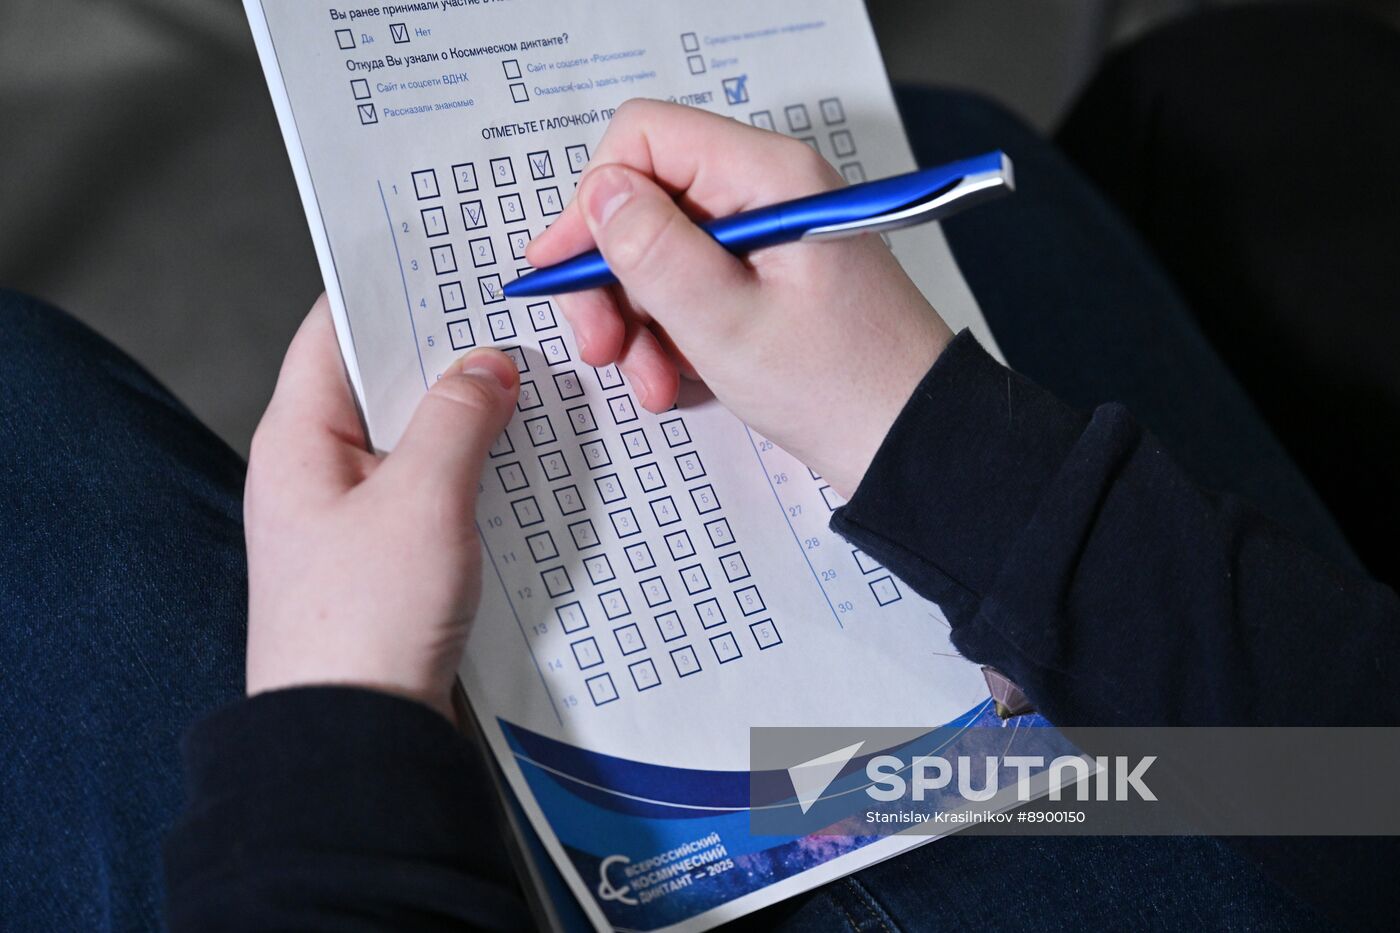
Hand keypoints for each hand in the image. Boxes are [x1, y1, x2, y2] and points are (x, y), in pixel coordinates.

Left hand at [243, 297, 519, 719]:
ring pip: (412, 436)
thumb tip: (487, 365)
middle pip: (380, 381)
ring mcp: (351, 514)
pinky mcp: (386, 556)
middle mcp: (316, 468)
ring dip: (466, 413)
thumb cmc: (367, 621)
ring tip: (531, 380)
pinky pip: (430, 487)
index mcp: (298, 439)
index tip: (449, 259)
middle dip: (445, 352)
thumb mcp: (422, 499)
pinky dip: (471, 467)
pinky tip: (520, 459)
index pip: (335, 329)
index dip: (389, 288)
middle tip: (512, 318)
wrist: (357, 739)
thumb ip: (457, 418)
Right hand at [528, 99, 953, 496]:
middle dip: (613, 278)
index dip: (594, 201)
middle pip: (646, 202)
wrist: (910, 446)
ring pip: (662, 254)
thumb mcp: (726, 324)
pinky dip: (674, 336)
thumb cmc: (842, 388)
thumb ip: (653, 252)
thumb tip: (599, 194)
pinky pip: (692, 289)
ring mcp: (766, 239)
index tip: (567, 269)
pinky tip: (681, 379)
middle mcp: (767, 195)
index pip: (646, 139)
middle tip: (601, 347)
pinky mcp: (765, 281)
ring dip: (640, 322)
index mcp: (769, 178)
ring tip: (654, 381)